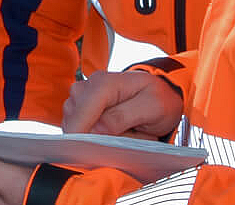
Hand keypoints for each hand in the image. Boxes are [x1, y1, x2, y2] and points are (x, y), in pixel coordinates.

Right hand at [61, 71, 183, 138]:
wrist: (160, 93)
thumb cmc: (158, 99)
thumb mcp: (152, 108)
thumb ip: (123, 117)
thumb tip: (96, 129)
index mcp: (103, 83)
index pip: (81, 112)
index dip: (82, 135)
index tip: (94, 152)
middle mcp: (86, 87)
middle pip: (75, 122)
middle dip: (95, 138)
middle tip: (126, 135)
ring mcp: (80, 98)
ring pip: (75, 129)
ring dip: (96, 138)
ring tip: (123, 131)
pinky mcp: (79, 110)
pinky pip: (79, 131)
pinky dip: (94, 136)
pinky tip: (113, 131)